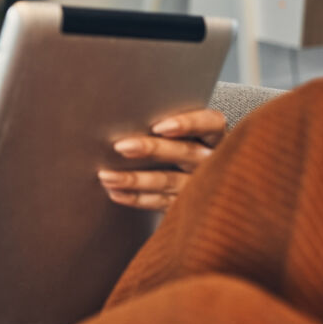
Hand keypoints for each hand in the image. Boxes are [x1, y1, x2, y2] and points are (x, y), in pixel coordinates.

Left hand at [97, 108, 225, 210]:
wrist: (208, 188)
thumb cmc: (181, 146)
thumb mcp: (183, 134)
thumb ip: (165, 126)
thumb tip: (123, 117)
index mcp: (215, 136)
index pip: (211, 123)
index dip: (188, 124)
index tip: (159, 126)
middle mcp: (213, 161)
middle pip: (185, 152)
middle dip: (152, 149)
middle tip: (121, 147)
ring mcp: (201, 186)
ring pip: (168, 181)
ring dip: (135, 179)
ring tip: (106, 175)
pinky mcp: (187, 206)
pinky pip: (160, 203)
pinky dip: (136, 198)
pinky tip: (115, 193)